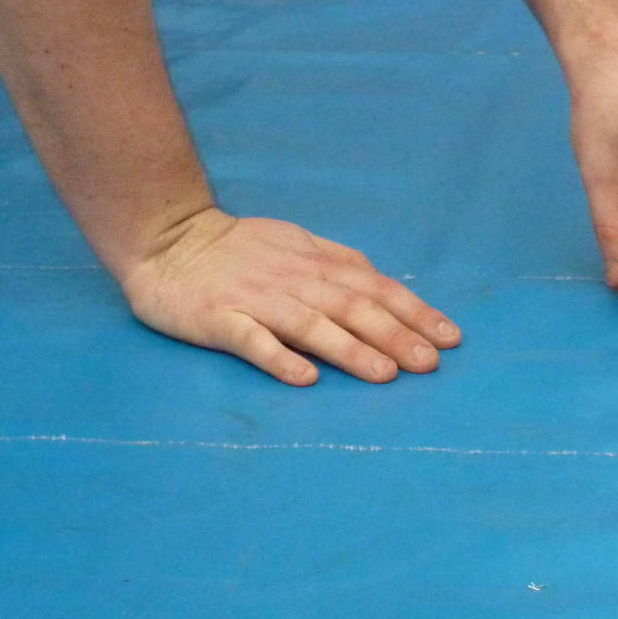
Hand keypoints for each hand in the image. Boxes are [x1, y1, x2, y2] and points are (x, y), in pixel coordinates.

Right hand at [120, 208, 460, 385]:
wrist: (168, 240)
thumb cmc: (239, 249)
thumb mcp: (298, 244)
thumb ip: (339, 264)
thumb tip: (385, 285)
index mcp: (316, 263)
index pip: (375, 288)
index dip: (414, 311)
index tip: (450, 338)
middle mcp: (294, 280)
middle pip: (352, 307)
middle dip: (395, 335)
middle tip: (430, 364)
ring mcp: (256, 300)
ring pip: (311, 325)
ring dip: (350, 350)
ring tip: (385, 374)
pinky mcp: (219, 319)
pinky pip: (252, 340)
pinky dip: (279, 358)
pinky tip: (304, 378)